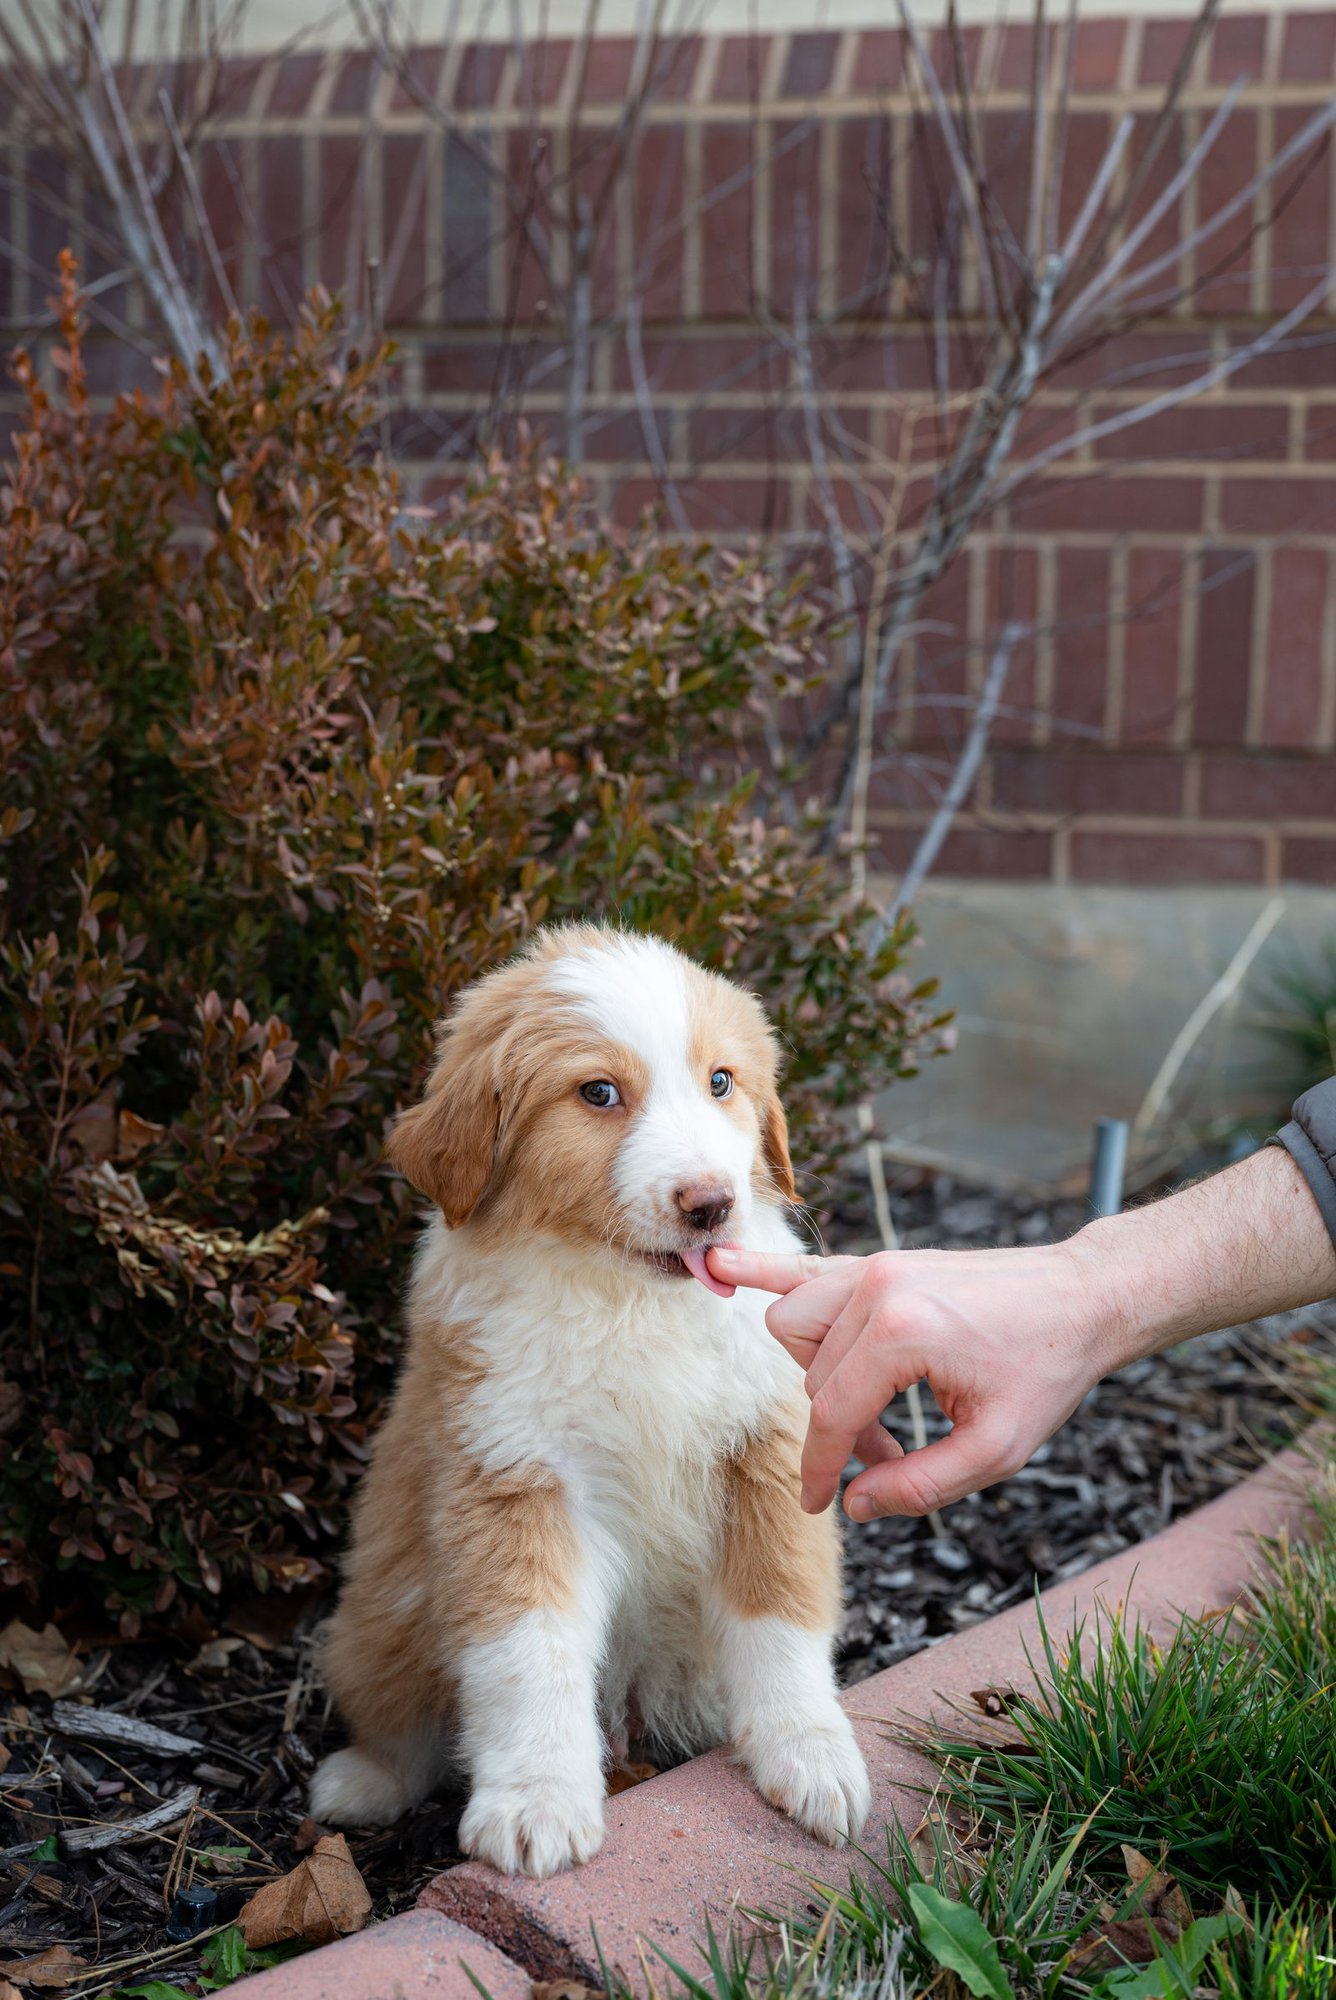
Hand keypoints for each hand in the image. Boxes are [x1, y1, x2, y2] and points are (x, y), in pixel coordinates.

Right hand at [707, 1242, 1100, 1520]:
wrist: (1081, 1297)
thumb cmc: (1045, 1371)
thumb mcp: (997, 1449)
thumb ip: (921, 1484)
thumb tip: (856, 1503)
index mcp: (903, 1334)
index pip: (831, 1414)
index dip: (819, 1468)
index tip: (815, 1504)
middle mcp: (877, 1291)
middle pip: (812, 1377)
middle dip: (841, 1429)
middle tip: (894, 1455)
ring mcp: (875, 1269)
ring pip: (796, 1328)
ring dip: (819, 1374)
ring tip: (871, 1406)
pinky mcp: (879, 1263)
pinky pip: (803, 1270)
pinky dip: (761, 1273)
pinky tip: (719, 1268)